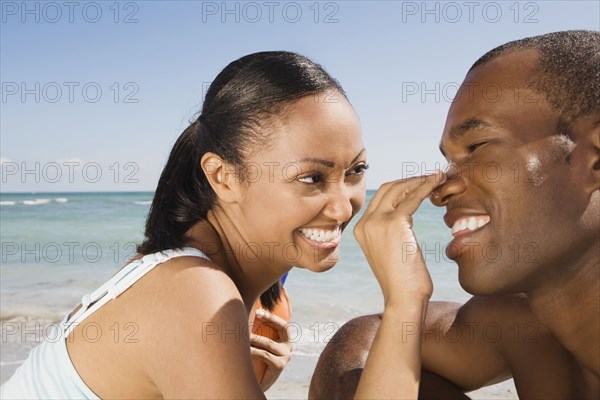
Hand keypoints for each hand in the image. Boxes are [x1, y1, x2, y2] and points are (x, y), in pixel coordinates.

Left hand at [251, 308, 292, 390]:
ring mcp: (286, 356)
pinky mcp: (280, 365)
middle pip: (283, 327)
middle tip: (254, 314)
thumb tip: (249, 311)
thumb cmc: (256, 360)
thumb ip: (259, 331)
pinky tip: (244, 350)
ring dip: (255, 338)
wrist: (257, 383)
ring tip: (243, 335)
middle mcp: (289, 346)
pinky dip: (253, 351)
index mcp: (285, 339)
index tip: (258, 311)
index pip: (283, 324)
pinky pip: (264, 355)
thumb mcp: (260, 345)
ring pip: (269, 343)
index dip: (272, 316)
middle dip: (269, 318)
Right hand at [353, 172, 445, 304]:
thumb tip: (405, 218)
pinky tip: (438, 181)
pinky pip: (412, 198)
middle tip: (431, 177)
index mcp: (361, 229)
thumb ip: (391, 232)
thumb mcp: (391, 251)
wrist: (403, 299)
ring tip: (438, 177)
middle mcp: (365, 223)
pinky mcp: (393, 223)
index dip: (401, 186)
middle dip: (410, 179)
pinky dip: (427, 186)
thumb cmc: (403, 281)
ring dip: (420, 180)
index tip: (419, 184)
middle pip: (387, 188)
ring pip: (399, 189)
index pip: (380, 198)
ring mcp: (376, 222)